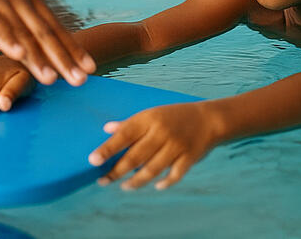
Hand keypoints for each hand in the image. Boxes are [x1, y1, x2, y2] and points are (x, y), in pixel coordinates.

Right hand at [0, 0, 94, 86]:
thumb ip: (15, 11)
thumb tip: (28, 34)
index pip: (54, 27)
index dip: (72, 49)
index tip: (90, 70)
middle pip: (45, 33)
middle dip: (64, 59)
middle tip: (82, 81)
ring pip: (21, 31)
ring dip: (38, 56)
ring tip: (52, 79)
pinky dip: (5, 37)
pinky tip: (15, 53)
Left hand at [87, 103, 219, 190]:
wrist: (208, 119)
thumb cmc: (174, 116)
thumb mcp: (151, 114)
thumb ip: (129, 123)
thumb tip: (106, 129)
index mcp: (149, 119)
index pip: (124, 135)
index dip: (107, 149)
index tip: (92, 160)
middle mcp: (161, 132)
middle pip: (135, 156)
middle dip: (117, 171)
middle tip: (103, 180)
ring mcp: (176, 146)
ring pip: (152, 169)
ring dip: (136, 181)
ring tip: (124, 186)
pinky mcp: (189, 158)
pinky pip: (174, 175)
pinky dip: (164, 183)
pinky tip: (155, 186)